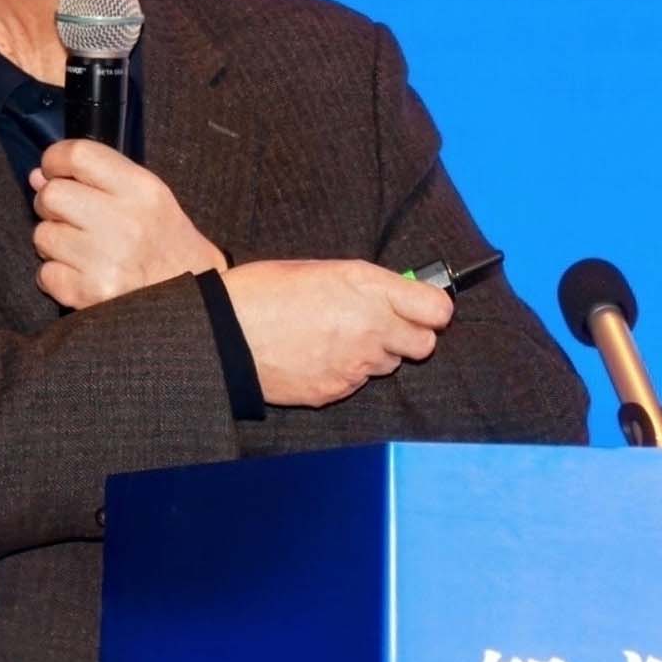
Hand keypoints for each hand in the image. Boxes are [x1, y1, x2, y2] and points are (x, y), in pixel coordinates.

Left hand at [31, 138, 224, 310]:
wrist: (198, 302)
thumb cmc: (167, 245)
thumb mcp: (148, 199)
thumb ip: (97, 180)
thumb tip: (37, 176)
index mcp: (143, 190)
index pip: (79, 155)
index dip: (55, 160)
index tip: (54, 171)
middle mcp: (126, 222)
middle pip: (52, 195)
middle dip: (51, 205)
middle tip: (71, 219)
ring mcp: (108, 260)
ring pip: (43, 235)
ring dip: (54, 244)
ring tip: (82, 252)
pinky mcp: (93, 293)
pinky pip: (46, 274)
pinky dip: (56, 277)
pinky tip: (82, 276)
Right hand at [225, 260, 451, 408]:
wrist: (224, 335)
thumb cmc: (265, 292)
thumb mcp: (321, 270)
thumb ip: (365, 285)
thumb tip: (393, 293)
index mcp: (368, 288)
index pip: (437, 310)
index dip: (433, 309)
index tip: (423, 308)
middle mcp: (371, 327)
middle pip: (424, 344)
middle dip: (410, 335)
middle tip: (385, 326)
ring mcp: (356, 364)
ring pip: (389, 364)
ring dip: (375, 354)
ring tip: (338, 339)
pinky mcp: (338, 390)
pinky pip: (358, 383)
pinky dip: (346, 372)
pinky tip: (318, 357)